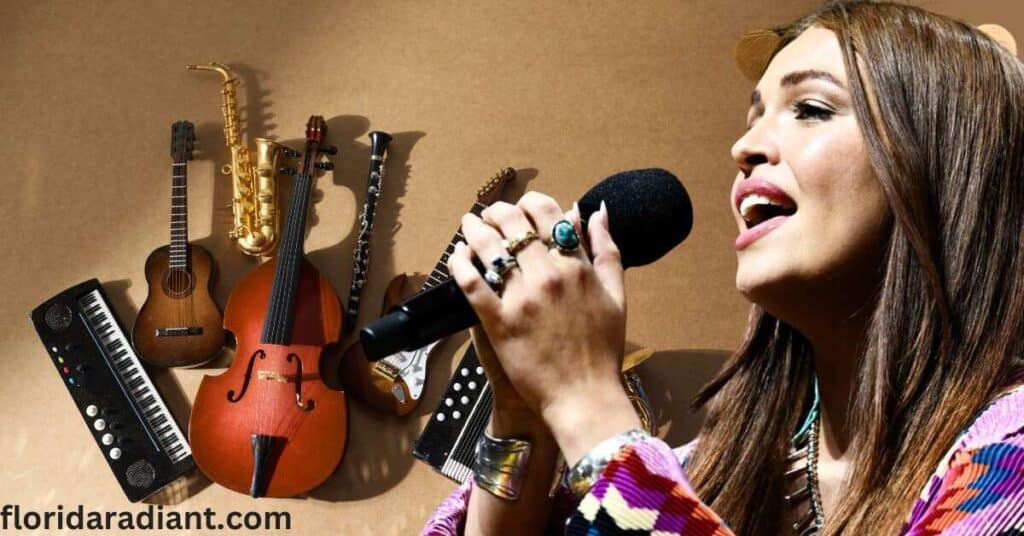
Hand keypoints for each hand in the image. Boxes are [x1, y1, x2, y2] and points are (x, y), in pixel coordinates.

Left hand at [447, 192, 640, 461]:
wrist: (584, 396)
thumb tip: (595, 211)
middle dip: (496, 211)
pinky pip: (471, 284)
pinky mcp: (499, 323)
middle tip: (488, 214)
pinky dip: (460, 265)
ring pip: (489, 248)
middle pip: (514, 225)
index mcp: (576, 267)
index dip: (530, 203)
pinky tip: (457, 257)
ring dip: (474, 229)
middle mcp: (548, 276)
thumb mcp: (616, 295)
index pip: (549, 215)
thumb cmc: (602, 350)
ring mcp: (522, 299)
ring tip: (467, 225)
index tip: (521, 207)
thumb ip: (607, 251)